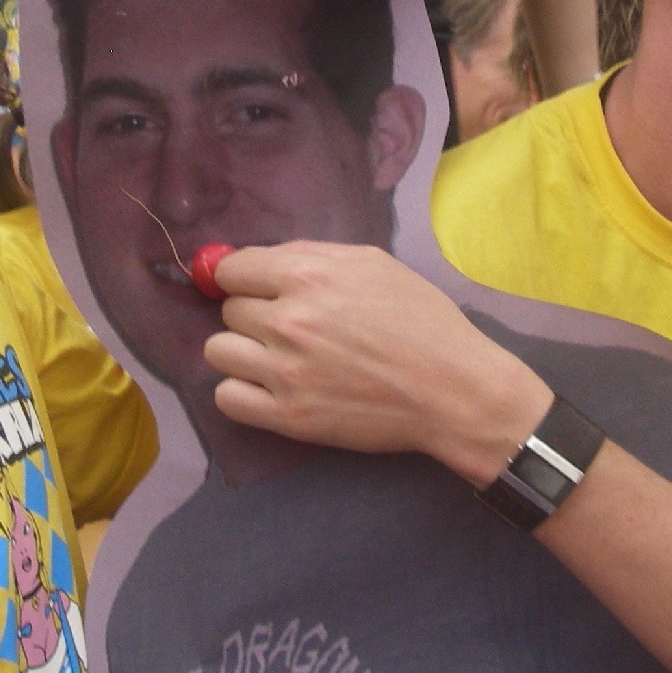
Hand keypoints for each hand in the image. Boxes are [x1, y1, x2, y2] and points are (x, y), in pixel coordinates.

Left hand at [203, 242, 551, 485]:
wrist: (453, 391)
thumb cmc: (422, 321)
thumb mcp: (373, 264)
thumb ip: (312, 256)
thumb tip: (260, 261)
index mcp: (307, 275)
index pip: (231, 270)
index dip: (243, 278)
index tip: (259, 289)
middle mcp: (287, 321)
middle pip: (229, 310)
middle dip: (255, 314)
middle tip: (292, 327)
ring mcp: (283, 371)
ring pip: (218, 351)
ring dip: (243, 351)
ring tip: (276, 358)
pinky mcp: (287, 416)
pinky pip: (226, 398)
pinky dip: (242, 392)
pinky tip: (269, 388)